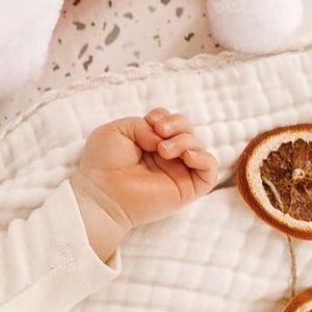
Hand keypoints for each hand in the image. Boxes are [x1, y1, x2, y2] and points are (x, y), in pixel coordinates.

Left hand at [71, 106, 219, 233]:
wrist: (101, 195)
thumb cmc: (102, 165)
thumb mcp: (117, 130)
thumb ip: (143, 124)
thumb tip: (163, 137)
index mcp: (149, 143)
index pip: (170, 122)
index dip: (165, 116)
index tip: (150, 120)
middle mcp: (165, 157)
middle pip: (187, 130)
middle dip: (178, 124)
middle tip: (160, 131)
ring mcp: (177, 173)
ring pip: (198, 147)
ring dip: (185, 141)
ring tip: (163, 150)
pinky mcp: (187, 189)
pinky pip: (210, 171)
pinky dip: (204, 159)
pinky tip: (186, 157)